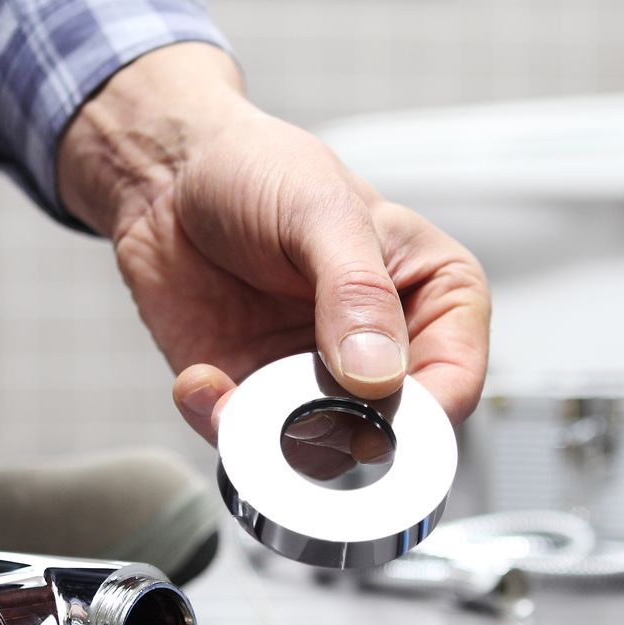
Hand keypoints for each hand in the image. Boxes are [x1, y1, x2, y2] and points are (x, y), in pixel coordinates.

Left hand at [58, 44, 489, 444]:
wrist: (167, 176)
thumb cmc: (260, 169)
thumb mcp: (321, 209)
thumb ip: (357, 290)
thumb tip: (376, 373)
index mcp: (433, 297)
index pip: (456, 381)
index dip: (424, 412)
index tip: (373, 410)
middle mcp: (385, 351)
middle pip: (393, 436)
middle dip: (341, 434)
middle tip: (295, 408)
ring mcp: (320, 381)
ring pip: (322, 455)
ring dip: (275, 437)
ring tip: (234, 389)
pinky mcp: (256, 398)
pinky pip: (251, 445)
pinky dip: (223, 425)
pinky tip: (201, 380)